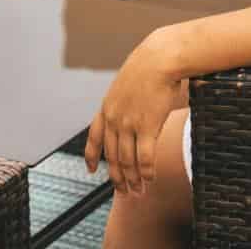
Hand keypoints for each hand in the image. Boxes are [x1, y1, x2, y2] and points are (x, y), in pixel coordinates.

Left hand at [84, 27, 184, 195]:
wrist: (158, 58)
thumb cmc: (149, 68)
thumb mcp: (127, 85)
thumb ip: (125, 103)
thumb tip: (132, 113)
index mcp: (106, 108)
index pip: (93, 138)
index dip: (91, 156)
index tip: (91, 171)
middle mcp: (113, 119)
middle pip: (112, 156)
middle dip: (118, 177)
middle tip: (124, 192)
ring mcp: (128, 124)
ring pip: (127, 161)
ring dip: (133, 179)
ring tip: (138, 191)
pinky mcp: (146, 127)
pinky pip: (144, 158)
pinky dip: (146, 172)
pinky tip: (150, 179)